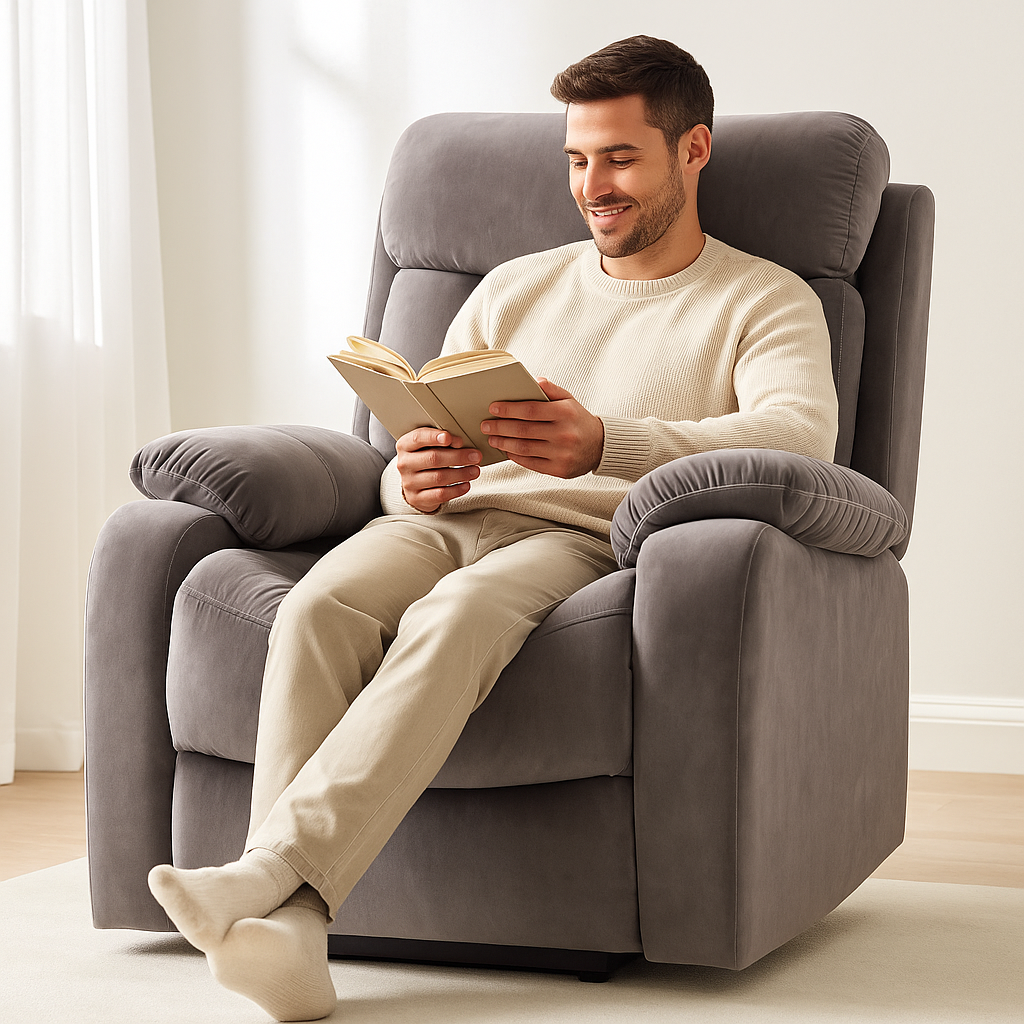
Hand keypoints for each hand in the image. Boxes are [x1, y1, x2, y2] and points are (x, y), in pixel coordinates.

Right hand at [396, 428, 481, 512]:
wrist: (414, 483)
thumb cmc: (425, 458)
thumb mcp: (427, 446)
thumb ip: (441, 441)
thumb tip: (460, 442)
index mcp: (405, 445)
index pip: (418, 438)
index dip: (435, 437)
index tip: (453, 438)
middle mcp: (405, 463)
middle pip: (433, 458)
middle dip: (458, 457)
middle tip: (476, 456)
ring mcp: (410, 482)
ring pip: (439, 477)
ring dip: (461, 474)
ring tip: (475, 471)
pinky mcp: (418, 498)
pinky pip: (440, 494)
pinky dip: (456, 490)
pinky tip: (466, 485)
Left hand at [480, 378, 604, 477]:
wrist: (600, 446)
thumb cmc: (578, 420)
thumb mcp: (569, 399)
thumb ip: (551, 389)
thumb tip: (532, 380)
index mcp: (566, 413)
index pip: (530, 410)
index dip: (509, 409)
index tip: (493, 408)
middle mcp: (564, 434)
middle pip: (523, 430)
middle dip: (500, 427)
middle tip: (485, 425)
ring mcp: (562, 454)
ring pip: (524, 448)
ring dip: (504, 443)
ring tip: (492, 438)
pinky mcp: (559, 470)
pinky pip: (531, 463)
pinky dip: (515, 456)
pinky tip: (507, 449)